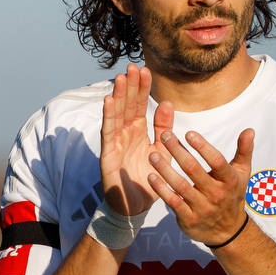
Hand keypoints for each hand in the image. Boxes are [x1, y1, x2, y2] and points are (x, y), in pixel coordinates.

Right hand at [99, 64, 172, 217]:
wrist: (135, 208)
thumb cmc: (147, 180)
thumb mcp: (162, 151)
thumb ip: (164, 128)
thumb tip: (167, 103)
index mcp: (138, 132)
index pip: (140, 105)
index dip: (142, 88)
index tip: (147, 70)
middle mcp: (125, 134)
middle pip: (127, 106)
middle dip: (130, 86)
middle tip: (133, 66)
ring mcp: (115, 143)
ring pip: (116, 115)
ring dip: (117, 96)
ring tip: (121, 77)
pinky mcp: (107, 155)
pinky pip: (108, 133)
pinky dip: (108, 116)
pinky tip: (108, 101)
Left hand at [146, 127, 255, 245]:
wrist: (228, 231)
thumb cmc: (232, 195)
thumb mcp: (242, 174)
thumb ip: (244, 151)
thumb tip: (249, 130)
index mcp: (229, 180)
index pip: (216, 161)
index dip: (203, 147)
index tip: (189, 134)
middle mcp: (216, 194)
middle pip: (194, 170)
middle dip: (178, 151)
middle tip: (165, 135)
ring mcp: (202, 208)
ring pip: (180, 185)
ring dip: (165, 169)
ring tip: (153, 155)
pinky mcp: (189, 219)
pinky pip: (173, 202)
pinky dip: (161, 190)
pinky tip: (151, 177)